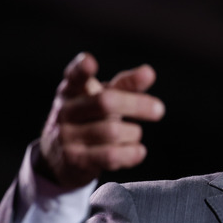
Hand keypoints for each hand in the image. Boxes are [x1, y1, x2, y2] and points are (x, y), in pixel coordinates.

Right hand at [38, 52, 164, 187]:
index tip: (90, 62)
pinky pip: (110, 156)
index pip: (74, 76)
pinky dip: (131, 153)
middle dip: (136, 105)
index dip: (81, 69)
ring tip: (135, 134)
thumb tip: (149, 72)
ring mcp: (67, 136)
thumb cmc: (90, 120)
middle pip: (105, 102)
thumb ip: (125, 86)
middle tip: (159, 110)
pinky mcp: (74, 160)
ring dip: (133, 133)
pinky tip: (139, 151)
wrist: (63, 159)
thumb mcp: (103, 99)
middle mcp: (65, 111)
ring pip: (113, 131)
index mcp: (71, 90)